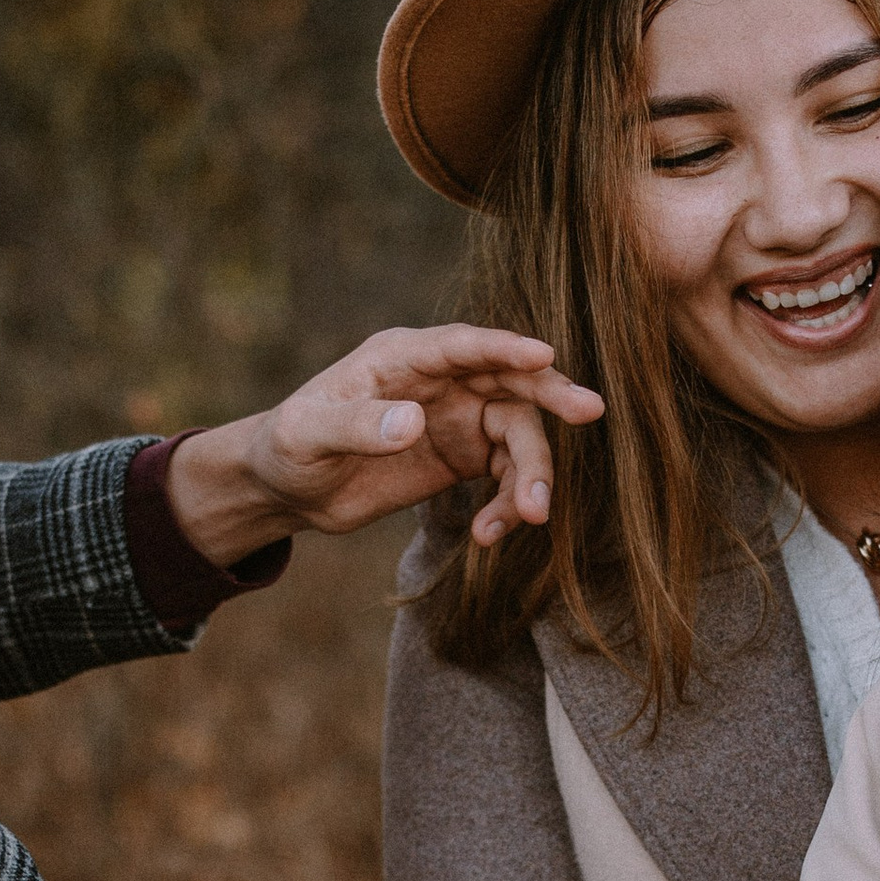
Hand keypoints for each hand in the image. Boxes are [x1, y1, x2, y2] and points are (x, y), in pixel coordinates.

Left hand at [161, 325, 603, 561]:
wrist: (292, 488)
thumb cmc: (290, 447)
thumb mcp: (310, 436)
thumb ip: (358, 427)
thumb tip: (414, 423)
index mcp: (402, 357)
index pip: (461, 345)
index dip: (502, 348)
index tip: (542, 356)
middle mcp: (441, 381)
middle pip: (508, 381)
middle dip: (549, 396)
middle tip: (590, 413)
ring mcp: (458, 417)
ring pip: (517, 435)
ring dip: (529, 475)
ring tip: (525, 519)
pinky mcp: (464, 457)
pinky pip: (505, 475)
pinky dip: (507, 504)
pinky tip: (490, 535)